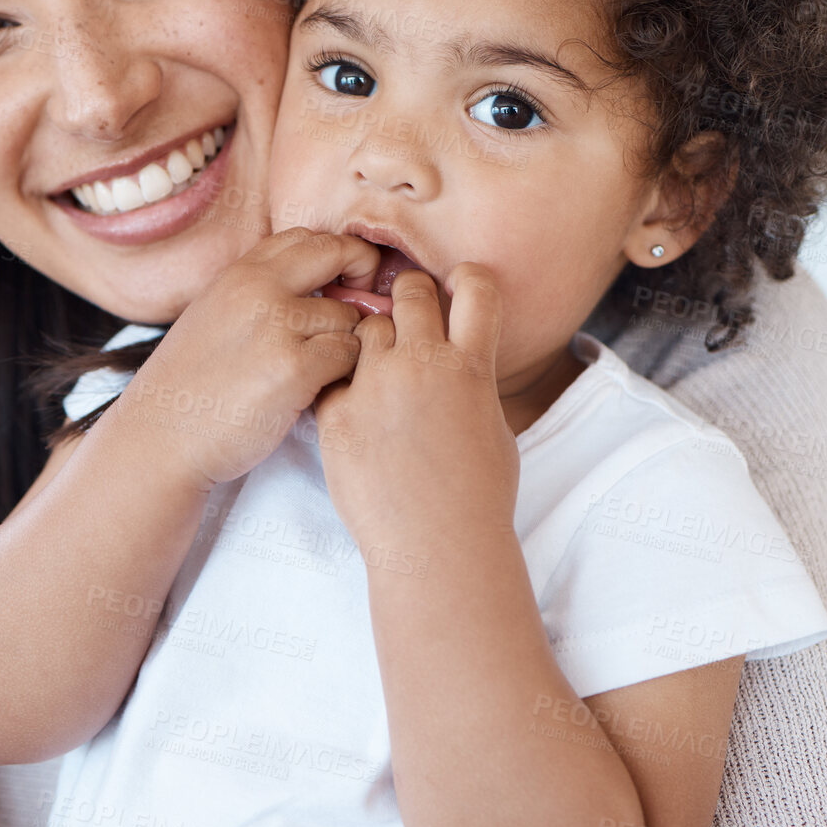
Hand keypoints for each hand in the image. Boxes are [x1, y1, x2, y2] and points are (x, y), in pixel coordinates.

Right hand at [130, 227, 379, 488]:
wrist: (161, 438)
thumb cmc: (190, 386)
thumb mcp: (215, 315)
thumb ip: (259, 293)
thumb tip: (320, 283)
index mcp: (239, 274)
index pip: (308, 237)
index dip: (338, 253)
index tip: (345, 280)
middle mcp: (258, 289)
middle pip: (338, 254)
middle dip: (362, 274)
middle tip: (363, 305)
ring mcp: (277, 326)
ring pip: (349, 315)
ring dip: (347, 340)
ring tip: (321, 367)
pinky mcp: (293, 368)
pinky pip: (348, 354)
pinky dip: (343, 372)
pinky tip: (319, 388)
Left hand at [313, 263, 517, 553]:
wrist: (436, 547)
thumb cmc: (477, 498)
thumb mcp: (493, 429)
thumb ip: (472, 384)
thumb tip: (463, 364)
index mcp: (472, 367)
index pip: (476, 287)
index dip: (466, 279)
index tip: (456, 290)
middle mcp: (424, 364)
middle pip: (410, 291)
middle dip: (408, 298)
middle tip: (405, 322)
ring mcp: (376, 386)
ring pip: (366, 327)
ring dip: (372, 340)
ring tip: (378, 376)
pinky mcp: (337, 412)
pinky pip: (333, 374)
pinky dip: (342, 385)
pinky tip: (353, 412)